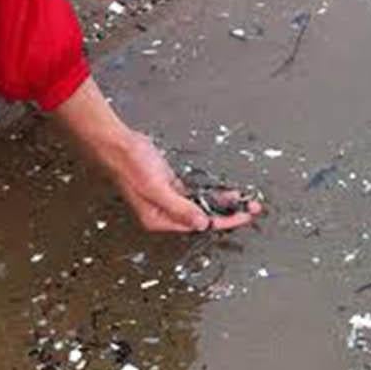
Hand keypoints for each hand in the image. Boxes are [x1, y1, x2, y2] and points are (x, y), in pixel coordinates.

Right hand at [111, 130, 262, 234]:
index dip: (222, 221)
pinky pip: (196, 193)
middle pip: (203, 217)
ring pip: (202, 205)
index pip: (198, 225)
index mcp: (159, 219)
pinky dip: (212, 193)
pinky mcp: (171, 185)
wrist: (119, 144)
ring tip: (245, 201)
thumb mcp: (156, 188)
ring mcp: (169, 199)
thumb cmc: (130, 166)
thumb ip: (180, 208)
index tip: (241, 217)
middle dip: (228, 214)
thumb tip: (202, 223)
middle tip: (251, 209)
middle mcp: (165, 212)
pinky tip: (226, 192)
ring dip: (222, 203)